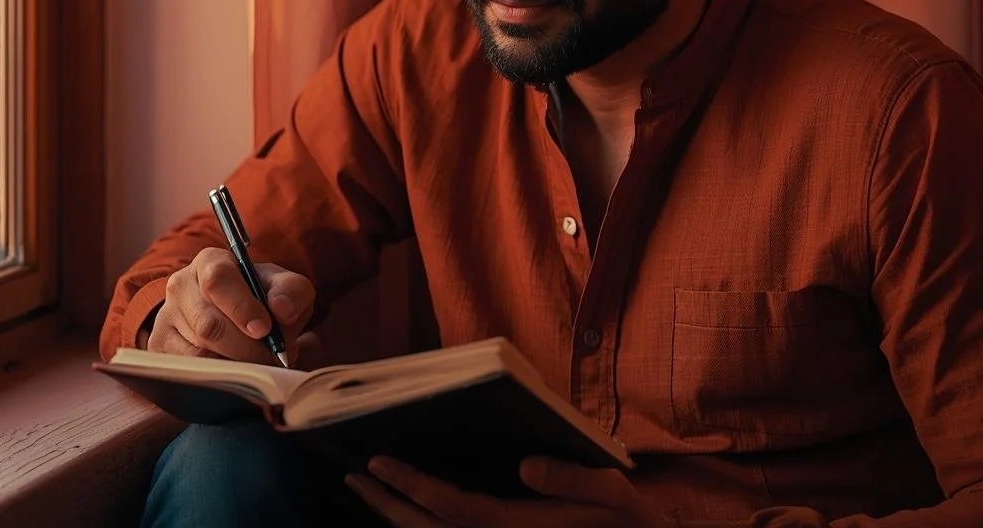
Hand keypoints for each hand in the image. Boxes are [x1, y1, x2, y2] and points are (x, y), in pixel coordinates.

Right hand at [145, 247, 320, 365]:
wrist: (237, 314)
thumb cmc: (261, 298)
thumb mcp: (284, 287)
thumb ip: (291, 291)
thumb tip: (282, 309)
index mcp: (210, 262)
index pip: (218, 280)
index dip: (241, 307)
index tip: (264, 330)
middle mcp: (181, 285)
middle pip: (208, 324)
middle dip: (245, 348)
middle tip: (270, 359)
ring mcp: (166, 317)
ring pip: (197, 352)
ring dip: (233, 365)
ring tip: (257, 366)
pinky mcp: (160, 346)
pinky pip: (186, 370)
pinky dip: (216, 377)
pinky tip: (235, 374)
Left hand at [346, 456, 667, 526]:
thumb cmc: (627, 521)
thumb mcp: (612, 493)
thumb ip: (571, 479)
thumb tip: (526, 466)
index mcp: (519, 527)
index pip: (452, 508)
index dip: (412, 486)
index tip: (379, 461)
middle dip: (387, 504)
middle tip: (354, 474)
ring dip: (396, 519)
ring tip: (367, 492)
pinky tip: (405, 513)